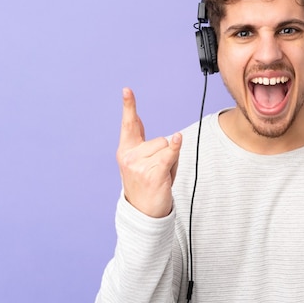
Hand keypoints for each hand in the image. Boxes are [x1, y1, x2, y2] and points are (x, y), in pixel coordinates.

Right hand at [116, 88, 181, 217]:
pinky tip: (178, 140)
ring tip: (161, 176)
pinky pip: (169, 153)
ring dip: (170, 161)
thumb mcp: (144, 162)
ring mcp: (139, 164)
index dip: (129, 106)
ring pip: (166, 147)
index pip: (129, 124)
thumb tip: (165, 132)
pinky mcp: (152, 172)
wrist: (145, 212)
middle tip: (158, 171)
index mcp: (125, 150)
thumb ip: (149, 143)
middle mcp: (129, 156)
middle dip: (165, 153)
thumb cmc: (148, 184)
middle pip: (160, 139)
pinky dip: (176, 148)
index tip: (127, 90)